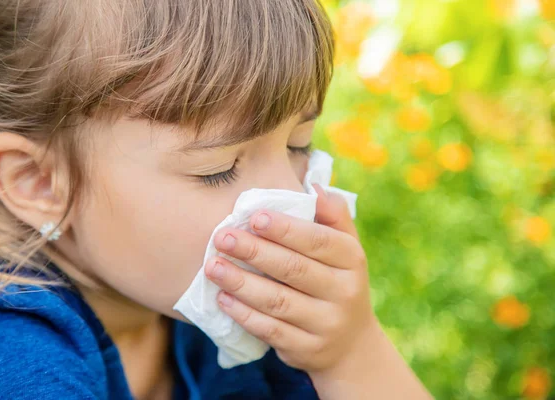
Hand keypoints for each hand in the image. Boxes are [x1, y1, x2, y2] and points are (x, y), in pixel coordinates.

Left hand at [205, 185, 374, 372]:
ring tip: (213, 266)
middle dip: (254, 252)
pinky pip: (270, 330)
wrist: (351, 345)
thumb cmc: (338, 281)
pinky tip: (222, 298)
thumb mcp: (346, 249)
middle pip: (294, 269)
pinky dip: (243, 314)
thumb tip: (313, 187)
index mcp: (352, 259)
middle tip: (221, 237)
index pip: (318, 240)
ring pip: (277, 301)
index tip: (253, 216)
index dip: (285, 229)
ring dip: (241, 283)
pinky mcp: (306, 349)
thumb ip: (332, 216)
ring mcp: (326, 324)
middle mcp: (344, 292)